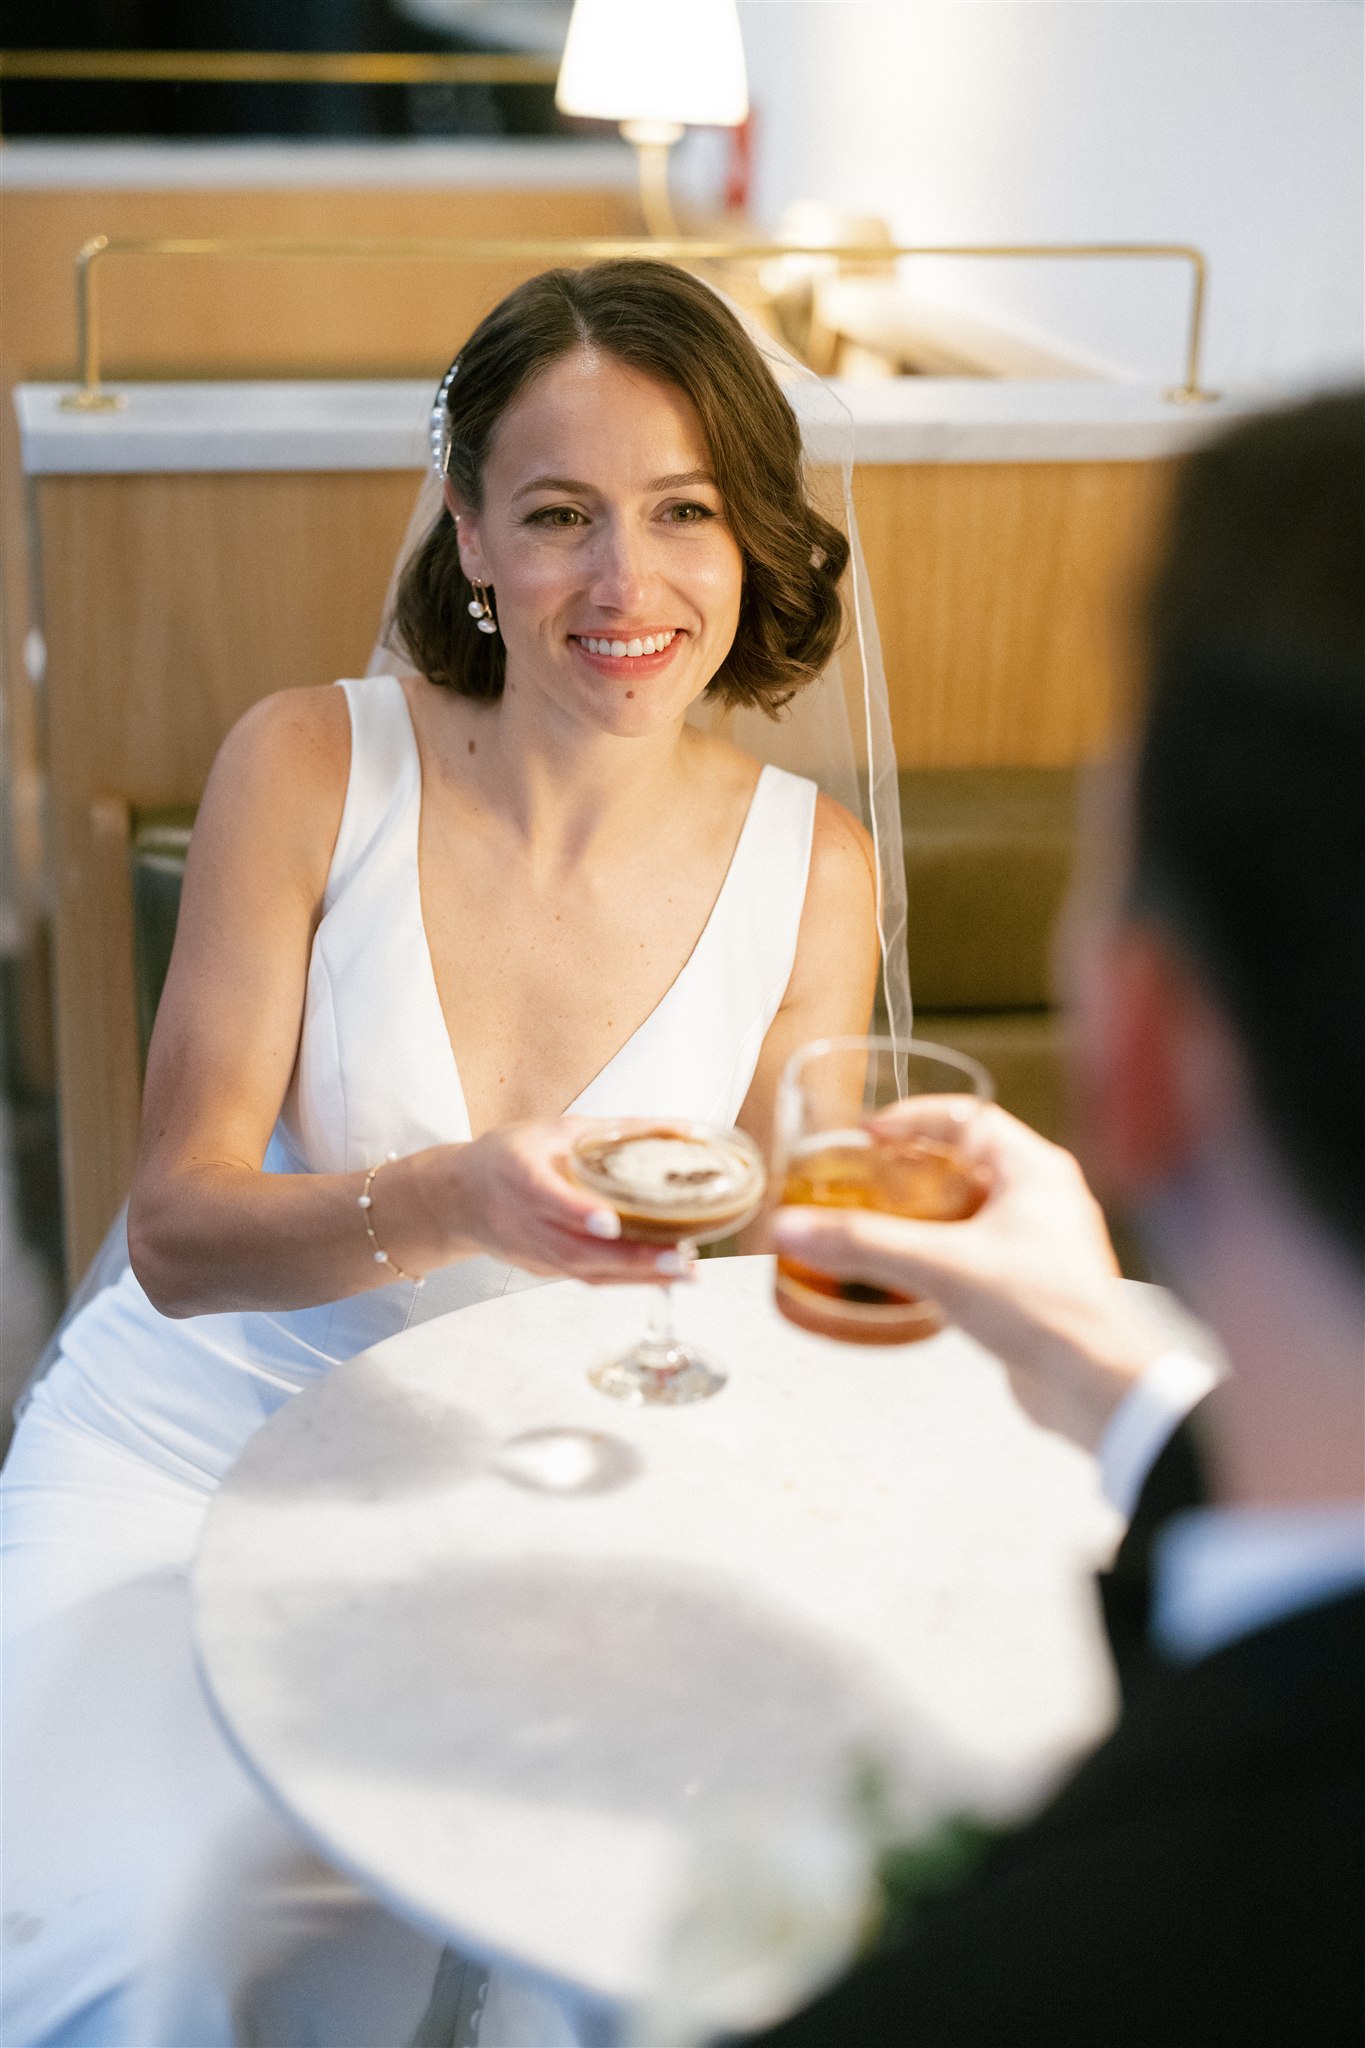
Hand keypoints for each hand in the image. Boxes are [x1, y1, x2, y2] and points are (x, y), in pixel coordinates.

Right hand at [430, 1117, 689, 1285]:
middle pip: (574, 1249)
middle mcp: (522, 1221)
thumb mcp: (557, 1129)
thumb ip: (618, 1131)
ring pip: (584, 1271)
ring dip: (638, 1276)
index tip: (611, 1223)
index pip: (547, 1198)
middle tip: (679, 1258)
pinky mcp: (544, 1269)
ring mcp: (532, 1252)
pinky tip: (663, 1274)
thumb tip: (684, 1129)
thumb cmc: (510, 1155)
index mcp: (518, 1175)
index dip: (578, 1213)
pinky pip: (587, 1277)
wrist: (459, 1197)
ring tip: (686, 1272)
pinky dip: (627, 1279)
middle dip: (630, 1258)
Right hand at [772, 1104, 1164, 1450]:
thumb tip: (797, 1227)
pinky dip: (938, 1254)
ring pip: (968, 1209)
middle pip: (962, 1161)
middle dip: (909, 1170)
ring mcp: (1038, 1240)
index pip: (965, 1116)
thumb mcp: (940, 1266)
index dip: (911, 1119)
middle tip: (863, 1181)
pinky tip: (907, 1278)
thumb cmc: (1049, 1312)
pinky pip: (974, 1252)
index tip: (868, 1135)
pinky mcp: (1029, 1282)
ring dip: (921, 1215)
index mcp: (1033, 1169)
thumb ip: (864, 1244)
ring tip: (875, 1228)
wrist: (1093, 1385)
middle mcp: (1041, 1197)